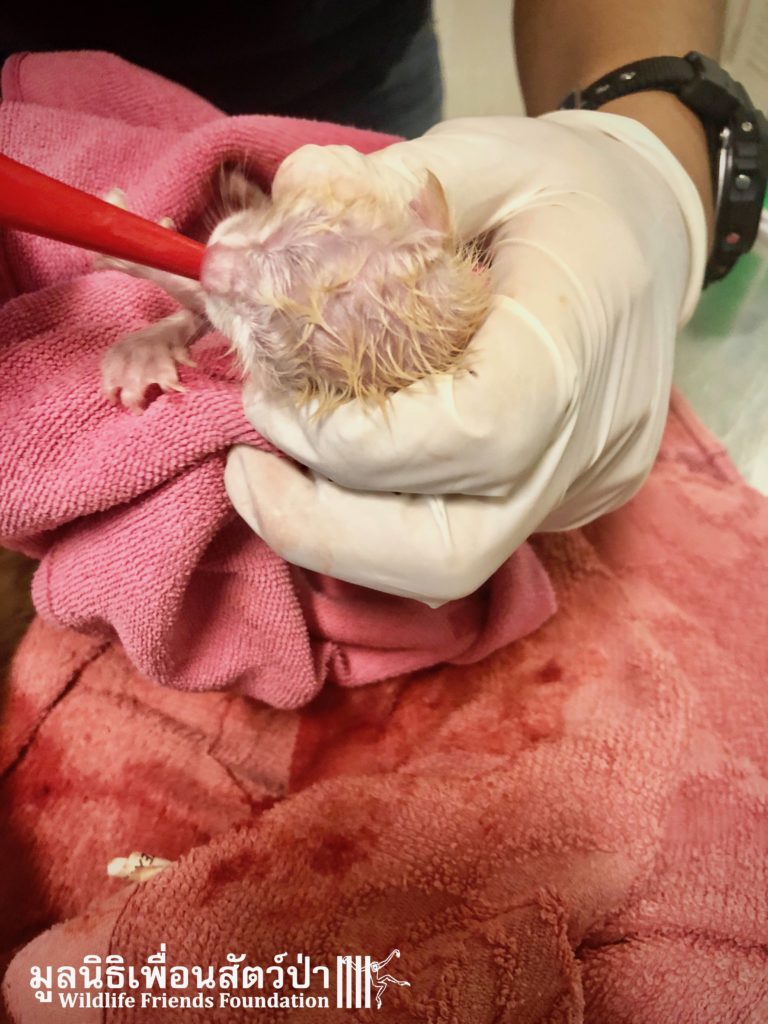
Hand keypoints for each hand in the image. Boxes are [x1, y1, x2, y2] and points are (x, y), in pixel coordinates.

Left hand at [224, 113, 705, 603]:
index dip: (353, 441)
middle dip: (322, 527)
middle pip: (452, 550)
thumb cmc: (565, 187)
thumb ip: (367, 200)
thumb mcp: (478, 155)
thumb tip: (241, 256)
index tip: (270, 398)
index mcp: (584, 330)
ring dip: (340, 535)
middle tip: (245, 468)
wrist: (651, 234)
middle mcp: (593, 438)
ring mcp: (583, 486)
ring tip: (273, 469)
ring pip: (449, 568)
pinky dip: (381, 518)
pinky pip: (461, 539)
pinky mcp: (565, 505)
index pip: (473, 435)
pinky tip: (342, 463)